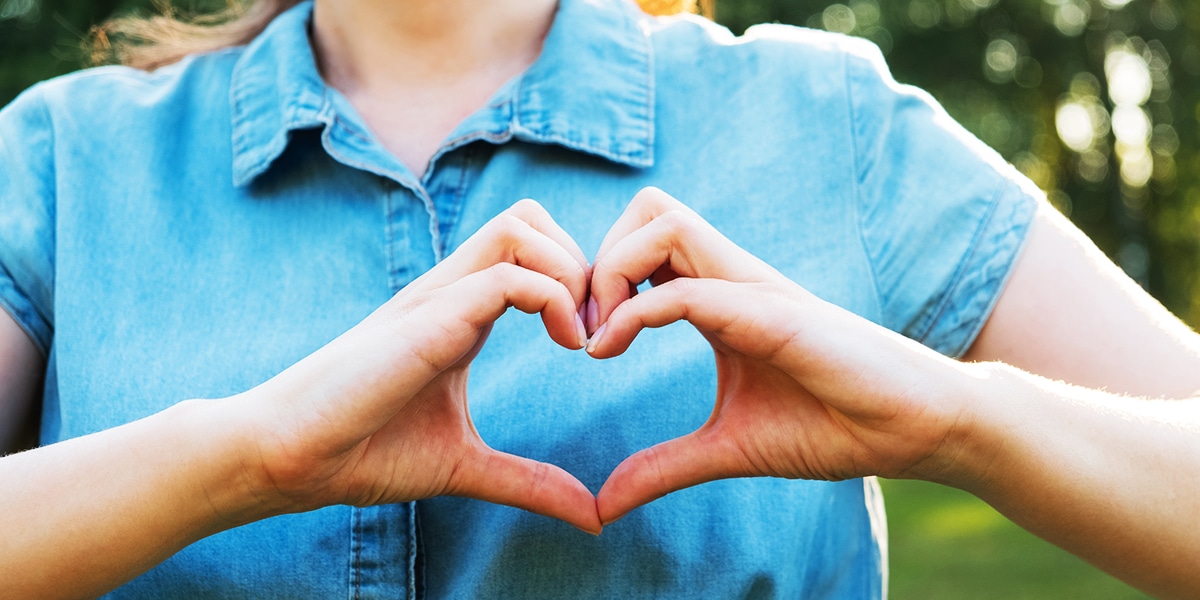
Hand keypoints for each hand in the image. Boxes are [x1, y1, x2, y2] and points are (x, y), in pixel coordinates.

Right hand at [239, 200, 601, 532]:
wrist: (291, 458)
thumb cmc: (364, 452)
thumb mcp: (466, 466)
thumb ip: (529, 482)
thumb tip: (591, 518)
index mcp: (462, 313)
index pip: (531, 249)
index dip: (578, 282)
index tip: (597, 344)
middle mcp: (452, 291)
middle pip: (530, 218)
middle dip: (582, 261)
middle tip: (598, 330)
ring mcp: (439, 296)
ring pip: (522, 226)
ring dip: (571, 271)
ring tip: (580, 337)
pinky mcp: (430, 315)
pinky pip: (508, 274)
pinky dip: (553, 298)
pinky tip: (564, 345)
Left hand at [587, 188, 972, 524]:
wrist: (909, 430)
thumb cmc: (830, 426)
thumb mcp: (726, 449)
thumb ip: (663, 467)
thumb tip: (604, 505)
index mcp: (717, 297)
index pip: (643, 243)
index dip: (598, 279)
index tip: (582, 344)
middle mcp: (729, 278)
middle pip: (646, 208)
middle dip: (597, 257)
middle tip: (584, 327)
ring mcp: (750, 287)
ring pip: (660, 220)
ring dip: (610, 270)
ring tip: (599, 337)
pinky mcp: (770, 312)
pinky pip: (687, 289)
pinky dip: (635, 313)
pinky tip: (612, 352)